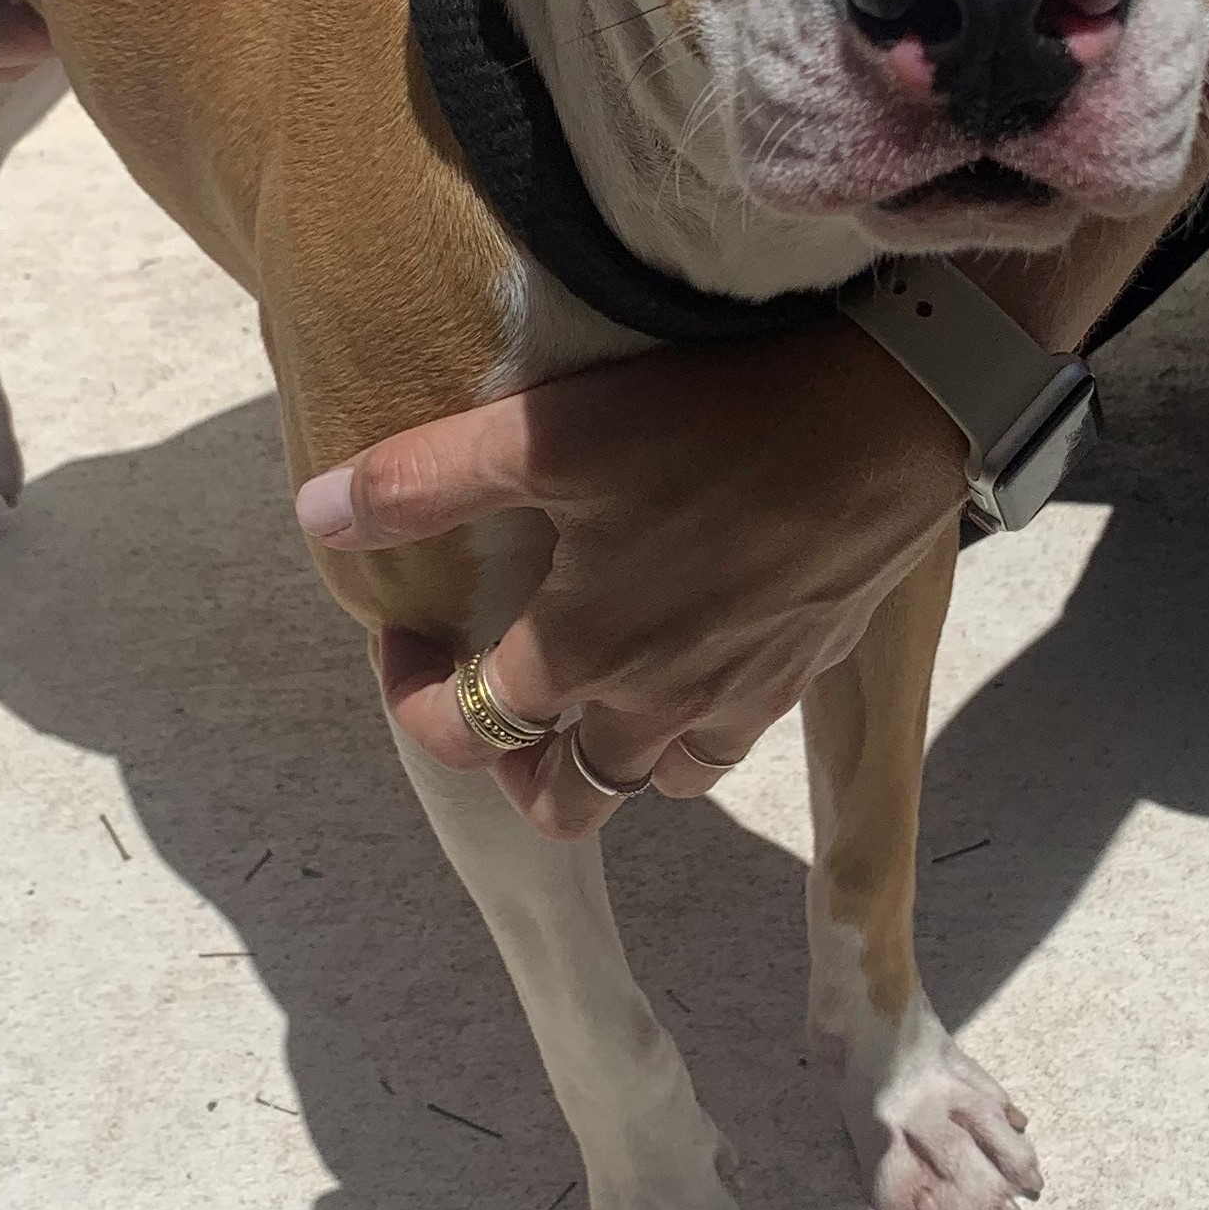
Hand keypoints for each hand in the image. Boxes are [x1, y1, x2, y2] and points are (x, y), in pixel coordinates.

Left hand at [295, 322, 968, 838]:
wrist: (892, 411)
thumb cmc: (714, 418)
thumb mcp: (544, 431)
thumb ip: (420, 481)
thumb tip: (316, 515)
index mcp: (580, 656)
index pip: (464, 733)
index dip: (412, 693)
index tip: (403, 626)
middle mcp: (655, 703)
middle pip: (560, 797)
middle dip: (506, 761)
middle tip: (491, 680)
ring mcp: (738, 699)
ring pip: (647, 782)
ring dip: (598, 754)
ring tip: (582, 672)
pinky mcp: (803, 671)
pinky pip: (724, 746)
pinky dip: (684, 731)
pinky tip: (680, 657)